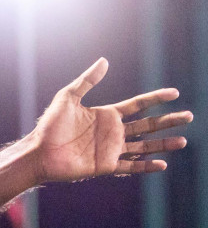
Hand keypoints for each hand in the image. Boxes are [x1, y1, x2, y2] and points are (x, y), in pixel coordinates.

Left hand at [30, 58, 191, 182]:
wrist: (38, 152)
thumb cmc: (50, 125)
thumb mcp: (68, 97)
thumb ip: (87, 80)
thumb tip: (104, 60)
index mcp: (106, 115)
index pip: (137, 105)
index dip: (155, 98)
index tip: (174, 93)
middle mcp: (112, 132)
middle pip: (147, 125)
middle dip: (168, 121)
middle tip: (189, 116)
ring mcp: (111, 149)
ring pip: (144, 146)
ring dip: (163, 144)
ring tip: (183, 140)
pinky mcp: (105, 166)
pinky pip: (130, 166)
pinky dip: (146, 167)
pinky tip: (162, 164)